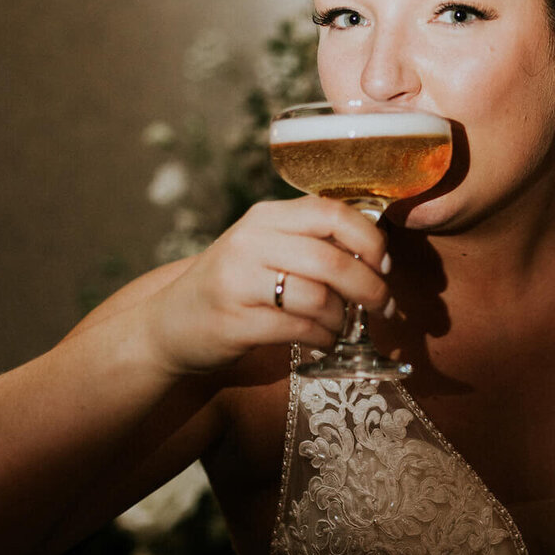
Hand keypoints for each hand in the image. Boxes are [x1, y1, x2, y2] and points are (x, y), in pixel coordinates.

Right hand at [142, 198, 389, 373]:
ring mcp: (238, 281)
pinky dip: (323, 338)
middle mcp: (250, 242)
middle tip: (383, 305)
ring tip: (341, 327)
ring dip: (342, 319)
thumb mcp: (268, 249)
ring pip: (318, 298)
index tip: (384, 264)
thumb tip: (379, 256)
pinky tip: (322, 341)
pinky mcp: (235, 321)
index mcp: (266, 217)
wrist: (171, 323)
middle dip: (369, 287)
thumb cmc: (237, 285)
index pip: (332, 212)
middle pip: (331, 260)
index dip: (369, 238)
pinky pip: (299, 329)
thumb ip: (314, 243)